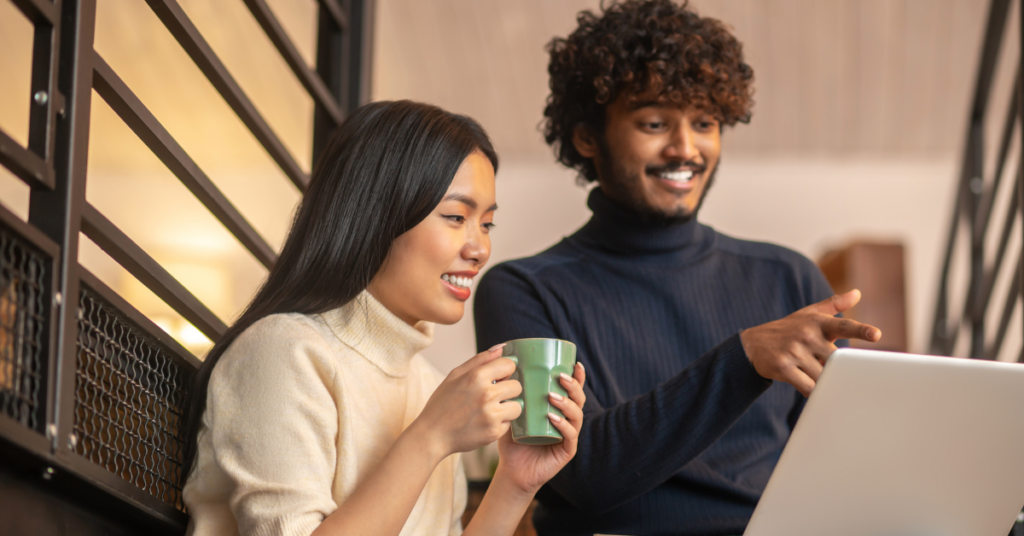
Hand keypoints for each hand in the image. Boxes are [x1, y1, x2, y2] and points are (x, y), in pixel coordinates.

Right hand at [412, 345, 522, 458]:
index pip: (509, 365)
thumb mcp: (455, 376)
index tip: (498, 378)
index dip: (504, 371)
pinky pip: (509, 424)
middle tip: (493, 396)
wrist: (432, 435)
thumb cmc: (442, 404)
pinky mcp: (494, 432)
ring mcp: (491, 414)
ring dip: (507, 408)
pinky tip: (484, 423)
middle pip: (517, 386)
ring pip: (517, 406)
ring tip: (491, 410)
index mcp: (476, 376)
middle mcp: (487, 394)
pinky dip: (499, 424)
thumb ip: (480, 360)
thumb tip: (502, 348)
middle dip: (507, 390)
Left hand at [493, 362, 586, 494]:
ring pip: (577, 416)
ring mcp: (569, 436)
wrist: (512, 469)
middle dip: (573, 386)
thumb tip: (504, 369)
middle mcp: (568, 420)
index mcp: (559, 409)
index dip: (577, 377)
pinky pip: (570, 436)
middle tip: (560, 377)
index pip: (572, 390)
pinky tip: (553, 418)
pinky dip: (564, 426)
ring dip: (567, 404)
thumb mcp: (512, 412)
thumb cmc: (513, 439)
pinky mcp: (567, 451)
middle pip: (579, 399)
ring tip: (552, 396)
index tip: (575, 363)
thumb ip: (510, 394)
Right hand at [739, 289, 880, 395]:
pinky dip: (815, 393)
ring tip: (822, 380)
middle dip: (840, 370)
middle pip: (836, 360)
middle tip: (843, 375)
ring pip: (823, 376)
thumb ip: (834, 304)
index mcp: (817, 322)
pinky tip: (816, 393)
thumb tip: (857, 293)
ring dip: (826, 382)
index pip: (843, 325)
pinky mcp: (783, 368)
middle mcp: (806, 335)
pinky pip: (808, 387)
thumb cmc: (788, 329)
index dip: (861, 330)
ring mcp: (794, 352)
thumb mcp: (808, 314)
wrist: (753, 344)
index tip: (876, 335)